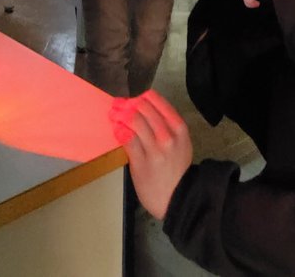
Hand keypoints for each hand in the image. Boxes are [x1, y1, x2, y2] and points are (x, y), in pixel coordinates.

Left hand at [109, 91, 192, 220]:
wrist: (177, 197)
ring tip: (113, 115)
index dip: (140, 97)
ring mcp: (155, 148)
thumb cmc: (176, 169)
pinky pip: (127, 139)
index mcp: (179, 127)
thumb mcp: (180, 143)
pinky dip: (119, 130)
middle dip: (127, 104)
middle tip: (118, 105)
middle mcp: (168, 135)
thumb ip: (167, 126)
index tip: (132, 100)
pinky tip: (116, 129)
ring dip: (119, 114)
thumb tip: (143, 109)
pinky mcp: (141, 161)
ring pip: (134, 120)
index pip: (156, 100)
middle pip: (142, 108)